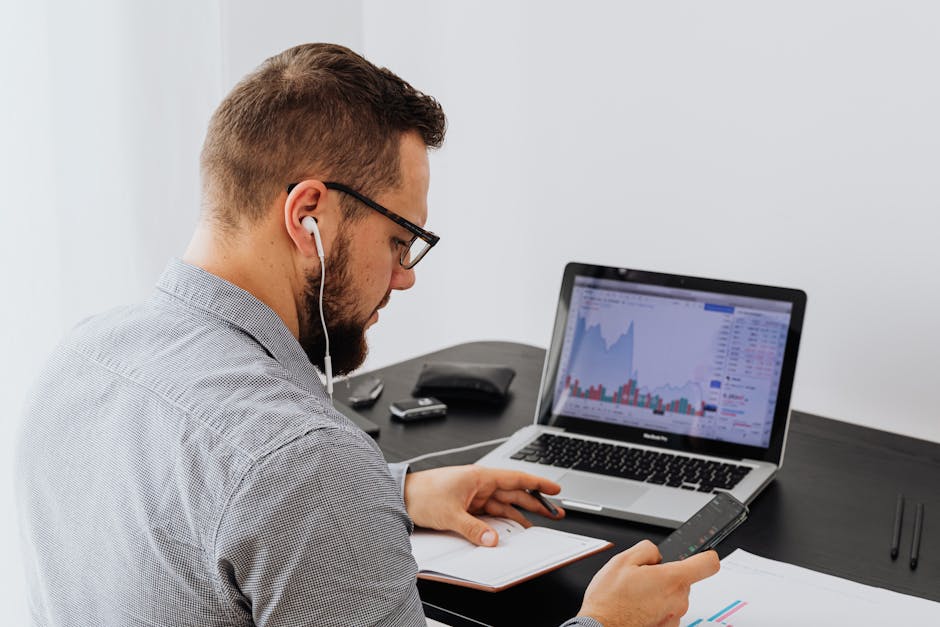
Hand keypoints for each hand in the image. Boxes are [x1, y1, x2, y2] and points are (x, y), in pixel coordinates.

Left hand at [403, 464, 564, 545]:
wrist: (401, 497)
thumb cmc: (422, 494)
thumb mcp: (449, 514)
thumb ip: (473, 528)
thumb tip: (492, 540)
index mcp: (479, 477)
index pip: (516, 478)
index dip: (537, 483)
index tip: (555, 489)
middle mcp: (479, 485)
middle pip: (514, 493)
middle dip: (536, 502)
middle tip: (555, 512)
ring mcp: (474, 497)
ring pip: (504, 505)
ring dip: (521, 514)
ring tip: (538, 524)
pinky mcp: (468, 507)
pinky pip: (491, 515)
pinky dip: (503, 522)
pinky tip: (512, 529)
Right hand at [577, 540, 718, 626]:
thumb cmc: (609, 600)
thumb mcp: (622, 561)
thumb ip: (647, 549)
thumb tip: (657, 554)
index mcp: (671, 579)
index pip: (708, 563)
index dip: (706, 555)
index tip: (703, 554)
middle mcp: (679, 600)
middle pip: (683, 579)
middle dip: (665, 575)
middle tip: (642, 579)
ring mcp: (675, 617)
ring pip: (674, 596)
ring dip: (660, 593)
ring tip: (635, 596)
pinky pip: (668, 611)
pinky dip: (656, 608)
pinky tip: (637, 608)